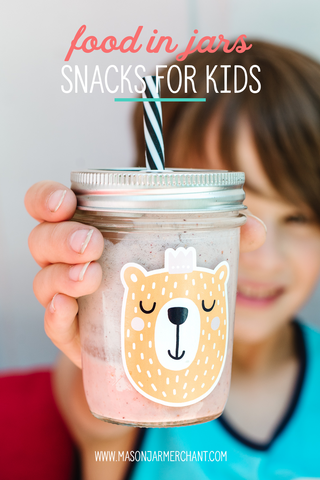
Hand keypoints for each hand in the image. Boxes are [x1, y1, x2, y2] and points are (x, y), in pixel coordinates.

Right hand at [25, 181, 265, 367]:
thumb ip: (224, 235)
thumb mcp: (190, 254)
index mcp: (93, 229)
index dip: (48, 198)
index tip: (66, 200)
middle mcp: (71, 260)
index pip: (54, 206)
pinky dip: (55, 316)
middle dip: (60, 238)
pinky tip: (67, 310)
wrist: (159, 342)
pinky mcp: (76, 335)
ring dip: (62, 276)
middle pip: (43, 240)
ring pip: (45, 280)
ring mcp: (70, 298)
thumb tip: (254, 228)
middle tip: (92, 244)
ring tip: (92, 277)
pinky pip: (54, 324)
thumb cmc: (167, 283)